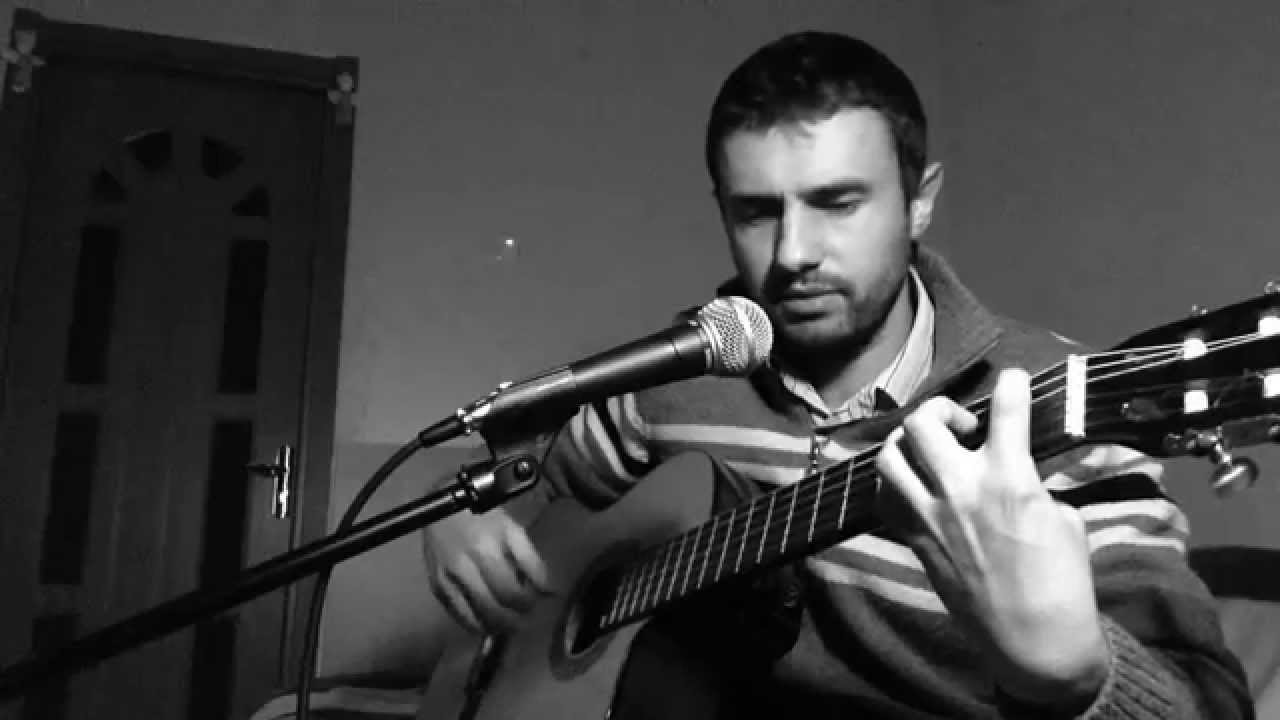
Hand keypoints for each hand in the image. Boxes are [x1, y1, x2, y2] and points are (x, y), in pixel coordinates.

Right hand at [424, 505, 551, 634]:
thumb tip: (549, 590)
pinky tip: (487, 624)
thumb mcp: (512, 531)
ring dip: (496, 627)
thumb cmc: (483, 515)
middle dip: (514, 620)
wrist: (444, 505)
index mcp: (486, 551)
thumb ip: (531, 562)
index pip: (510, 592)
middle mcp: (464, 569)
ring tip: (510, 625)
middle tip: (526, 619)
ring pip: (473, 617)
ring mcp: (447, 579)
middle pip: (493, 609)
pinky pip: (457, 614)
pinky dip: (474, 624)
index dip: (527, 603)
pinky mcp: (436, 585)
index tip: (537, 602)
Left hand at [875, 368, 1109, 708]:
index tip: (1013, 379)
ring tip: (932, 450)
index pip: (1005, 409)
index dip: (1011, 384)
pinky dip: (894, 480)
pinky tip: (916, 482)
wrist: (1034, 640)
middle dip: (942, 409)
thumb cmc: (1063, 581)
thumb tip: (1015, 469)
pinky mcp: (914, 539)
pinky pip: (885, 496)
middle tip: (964, 426)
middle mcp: (960, 490)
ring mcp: (930, 515)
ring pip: (891, 455)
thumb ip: (1032, 483)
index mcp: (1010, 479)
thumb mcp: (1063, 518)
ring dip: (909, 442)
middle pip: (924, 422)